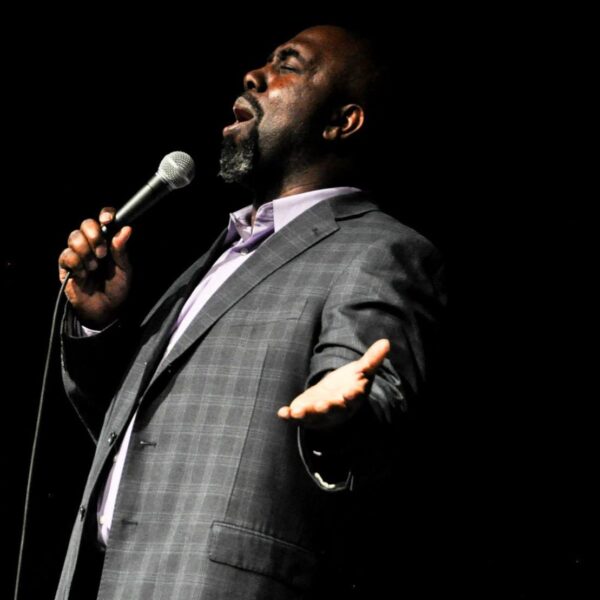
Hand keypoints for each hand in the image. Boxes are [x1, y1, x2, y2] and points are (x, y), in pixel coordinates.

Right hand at [58, 208, 132, 327]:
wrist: (105, 309)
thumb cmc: (116, 288)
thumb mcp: (125, 270)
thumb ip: (122, 250)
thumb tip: (126, 229)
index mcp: (108, 241)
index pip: (104, 220)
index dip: (105, 215)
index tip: (108, 220)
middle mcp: (91, 244)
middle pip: (86, 224)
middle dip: (94, 235)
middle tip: (102, 253)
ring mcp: (78, 253)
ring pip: (74, 237)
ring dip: (86, 252)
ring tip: (94, 267)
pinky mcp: (66, 265)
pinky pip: (66, 255)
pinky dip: (77, 264)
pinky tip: (84, 275)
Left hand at [277, 339, 389, 429]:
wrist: (335, 398)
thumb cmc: (350, 384)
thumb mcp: (361, 371)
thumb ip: (371, 359)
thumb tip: (386, 342)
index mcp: (352, 397)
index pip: (354, 397)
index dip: (353, 395)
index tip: (352, 392)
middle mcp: (337, 408)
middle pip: (333, 410)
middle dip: (327, 408)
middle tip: (322, 405)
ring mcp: (320, 413)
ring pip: (314, 416)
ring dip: (306, 414)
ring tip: (296, 412)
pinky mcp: (305, 413)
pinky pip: (297, 418)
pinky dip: (289, 416)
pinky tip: (282, 412)